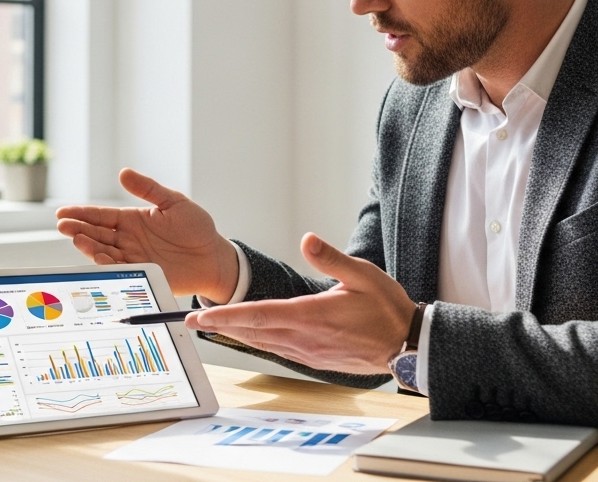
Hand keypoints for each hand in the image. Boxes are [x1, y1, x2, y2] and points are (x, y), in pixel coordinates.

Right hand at [56, 168, 238, 302]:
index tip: (63, 213)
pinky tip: (98, 257)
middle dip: (78, 230)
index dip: (81, 214)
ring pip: (104, 252)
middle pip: (97, 234)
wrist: (214, 257)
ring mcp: (133, 257)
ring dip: (89, 246)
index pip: (101, 216)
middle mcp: (128, 239)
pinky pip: (120, 270)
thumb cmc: (196, 228)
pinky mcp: (142, 275)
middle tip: (63, 226)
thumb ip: (148, 189)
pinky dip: (107, 264)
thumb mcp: (173, 201)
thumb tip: (124, 173)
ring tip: (77, 239)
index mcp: (132, 220)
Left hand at [186, 233, 415, 373]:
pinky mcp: (314, 360)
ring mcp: (308, 352)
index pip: (259, 315)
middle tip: (190, 323)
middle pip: (252, 332)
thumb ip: (332, 258)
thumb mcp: (363, 274)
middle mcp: (304, 338)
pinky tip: (248, 336)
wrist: (407, 346)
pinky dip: (257, 342)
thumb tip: (307, 238)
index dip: (227, 316)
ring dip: (235, 334)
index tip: (201, 317)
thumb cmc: (387, 309)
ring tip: (211, 327)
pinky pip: (277, 350)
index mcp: (312, 315)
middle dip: (220, 326)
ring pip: (262, 343)